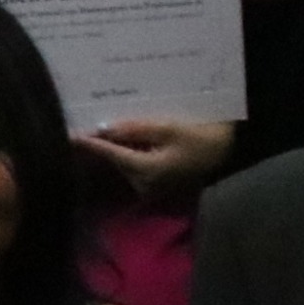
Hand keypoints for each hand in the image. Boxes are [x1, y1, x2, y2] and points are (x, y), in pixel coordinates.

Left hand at [74, 116, 236, 201]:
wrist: (236, 152)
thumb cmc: (207, 138)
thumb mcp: (171, 128)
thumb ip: (137, 128)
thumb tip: (105, 127)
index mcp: (145, 170)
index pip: (108, 153)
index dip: (87, 141)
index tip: (67, 132)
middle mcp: (144, 182)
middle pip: (114, 159)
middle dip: (101, 141)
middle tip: (84, 121)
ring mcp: (153, 183)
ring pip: (125, 160)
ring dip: (117, 143)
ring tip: (104, 122)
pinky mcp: (160, 178)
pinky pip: (137, 161)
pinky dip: (131, 148)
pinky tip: (130, 132)